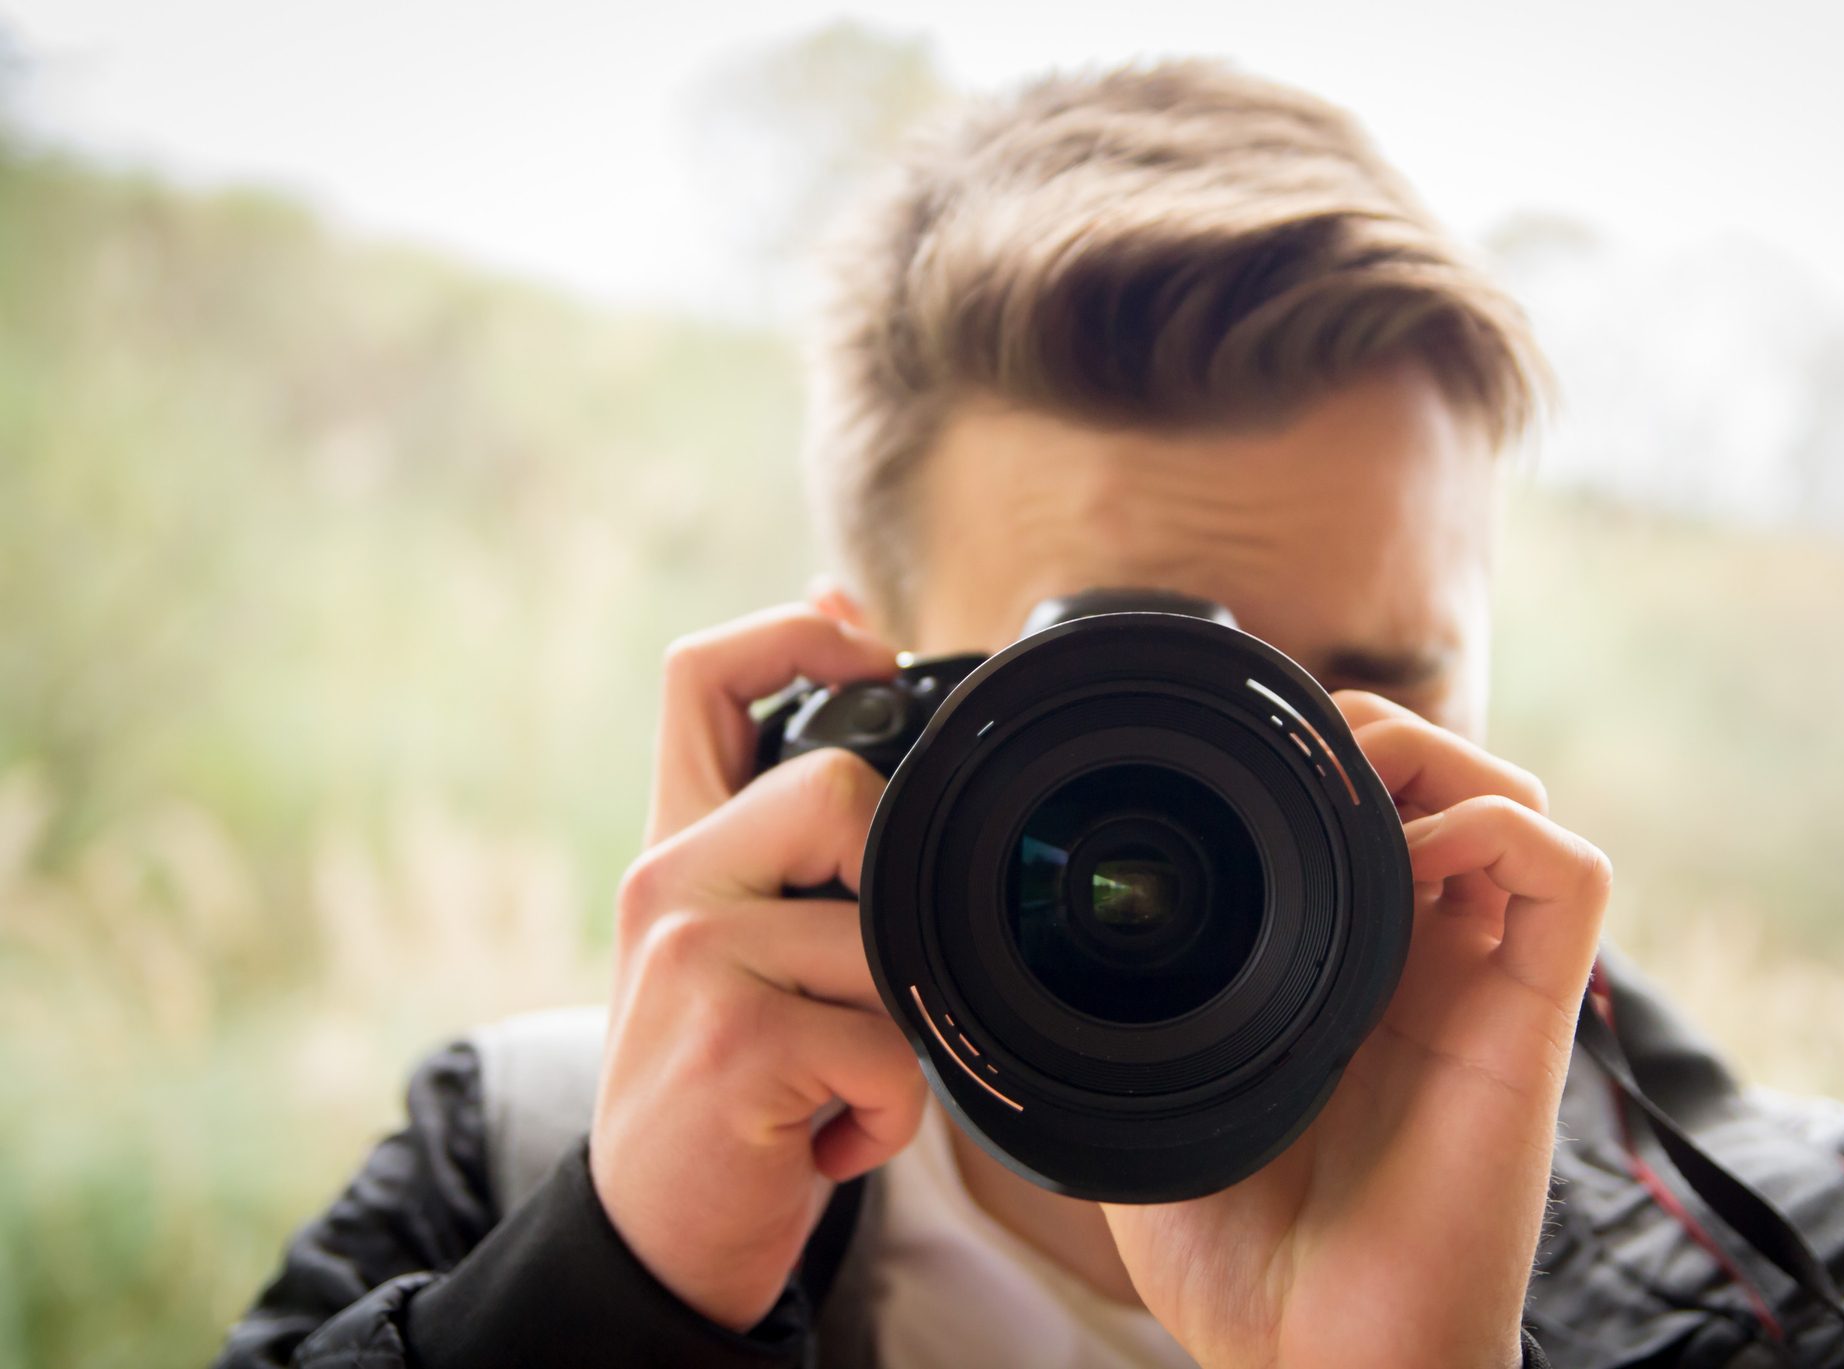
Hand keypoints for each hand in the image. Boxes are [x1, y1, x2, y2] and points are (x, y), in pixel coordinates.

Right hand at [590, 603, 924, 1332]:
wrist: (656, 1240)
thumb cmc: (730, 1086)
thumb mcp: (739, 944)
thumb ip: (784, 828)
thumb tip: (847, 633)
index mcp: (677, 846)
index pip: (703, 674)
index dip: (797, 632)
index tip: (868, 650)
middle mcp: (667, 881)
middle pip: (838, 788)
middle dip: (891, 892)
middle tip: (855, 986)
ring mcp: (692, 956)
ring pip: (884, 937)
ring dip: (896, 1036)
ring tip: (837, 1084)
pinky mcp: (731, 1040)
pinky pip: (886, 1046)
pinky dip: (889, 1115)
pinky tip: (831, 1138)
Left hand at [1102, 690, 1610, 1368]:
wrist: (1310, 1366)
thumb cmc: (1241, 1265)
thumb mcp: (1150, 1107)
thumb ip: (1129, 1025)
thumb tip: (1047, 954)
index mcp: (1338, 973)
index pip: (1360, 813)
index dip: (1313, 758)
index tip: (1231, 763)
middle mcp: (1419, 964)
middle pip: (1438, 778)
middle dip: (1367, 735)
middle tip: (1293, 767)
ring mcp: (1478, 987)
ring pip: (1512, 796)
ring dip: (1436, 760)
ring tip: (1356, 798)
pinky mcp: (1531, 1024)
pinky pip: (1568, 875)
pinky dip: (1500, 824)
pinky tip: (1417, 859)